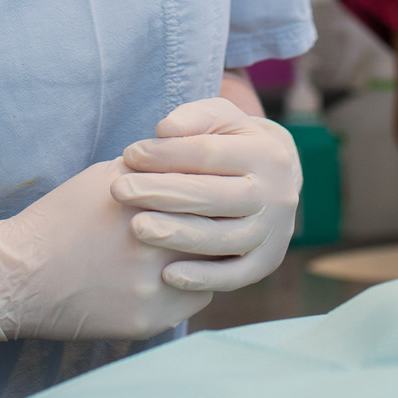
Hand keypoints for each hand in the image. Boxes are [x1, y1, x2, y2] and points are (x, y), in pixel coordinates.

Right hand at [0, 159, 210, 353]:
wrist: (17, 277)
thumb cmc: (60, 218)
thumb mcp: (103, 177)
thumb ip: (151, 168)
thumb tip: (192, 154)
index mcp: (142, 202)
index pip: (205, 194)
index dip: (215, 192)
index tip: (219, 189)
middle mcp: (150, 244)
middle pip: (212, 233)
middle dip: (220, 226)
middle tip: (225, 219)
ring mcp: (151, 287)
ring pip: (210, 271)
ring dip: (210, 261)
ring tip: (205, 248)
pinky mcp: (147, 320)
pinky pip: (191, 302)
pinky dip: (191, 288)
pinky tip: (177, 276)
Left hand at [112, 97, 301, 293]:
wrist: (270, 184)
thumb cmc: (229, 146)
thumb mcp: (219, 120)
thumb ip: (194, 118)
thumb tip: (165, 129)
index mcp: (267, 154)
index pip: (210, 153)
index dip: (166, 153)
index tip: (129, 154)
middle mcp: (277, 195)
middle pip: (214, 196)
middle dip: (163, 193)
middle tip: (120, 191)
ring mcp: (275, 232)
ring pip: (222, 238)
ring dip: (177, 235)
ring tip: (135, 227)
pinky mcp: (267, 263)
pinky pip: (234, 276)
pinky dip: (202, 279)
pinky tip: (166, 275)